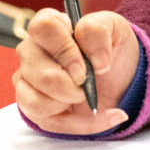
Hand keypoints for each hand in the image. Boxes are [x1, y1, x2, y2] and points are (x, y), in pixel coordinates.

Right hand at [13, 8, 138, 134]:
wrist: (122, 77)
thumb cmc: (112, 49)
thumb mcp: (115, 29)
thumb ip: (99, 31)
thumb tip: (94, 60)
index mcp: (50, 26)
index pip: (42, 28)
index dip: (65, 48)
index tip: (87, 65)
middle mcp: (31, 51)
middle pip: (34, 69)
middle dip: (69, 83)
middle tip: (89, 83)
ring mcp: (27, 80)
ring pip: (34, 99)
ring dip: (69, 101)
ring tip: (88, 95)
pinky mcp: (32, 106)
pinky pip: (46, 120)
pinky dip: (80, 122)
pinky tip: (97, 113)